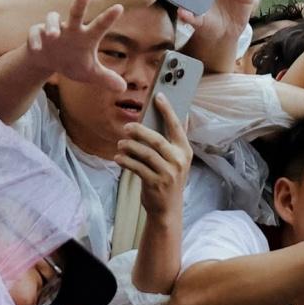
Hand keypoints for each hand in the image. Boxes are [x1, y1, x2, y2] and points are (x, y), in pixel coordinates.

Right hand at [27, 0, 125, 91]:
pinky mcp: (37, 34)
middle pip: (76, 13)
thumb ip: (106, 78)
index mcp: (86, 36)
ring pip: (52, 19)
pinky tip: (38, 49)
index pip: (99, 26)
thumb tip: (123, 89)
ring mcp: (53, 30)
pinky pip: (35, 33)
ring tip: (53, 35)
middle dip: (80, 4)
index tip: (120, 8)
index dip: (109, 17)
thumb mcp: (89, 73)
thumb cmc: (72, 62)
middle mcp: (70, 29)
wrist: (47, 60)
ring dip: (52, 25)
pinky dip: (36, 39)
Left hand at [116, 93, 191, 219]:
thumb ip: (175, 139)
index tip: (158, 96)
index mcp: (184, 150)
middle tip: (126, 127)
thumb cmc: (168, 178)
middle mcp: (179, 160)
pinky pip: (137, 167)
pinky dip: (126, 161)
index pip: (176, 126)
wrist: (167, 209)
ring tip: (120, 144)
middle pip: (156, 140)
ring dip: (129, 146)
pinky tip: (118, 158)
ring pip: (145, 153)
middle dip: (139, 131)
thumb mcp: (177, 160)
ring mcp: (168, 173)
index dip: (167, 110)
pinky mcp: (156, 183)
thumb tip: (180, 113)